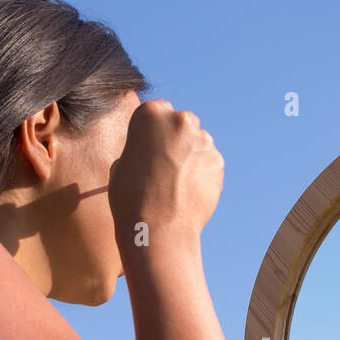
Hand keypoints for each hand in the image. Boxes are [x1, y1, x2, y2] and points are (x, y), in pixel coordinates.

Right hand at [108, 98, 223, 235]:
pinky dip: (203, 173)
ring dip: (191, 156)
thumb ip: (138, 149)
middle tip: (167, 165)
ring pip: (198, 143)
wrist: (159, 229)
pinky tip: (189, 191)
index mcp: (150, 113)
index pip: (157, 111)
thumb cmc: (131, 199)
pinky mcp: (218, 162)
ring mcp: (203, 140)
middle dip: (177, 139)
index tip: (153, 146)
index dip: (155, 131)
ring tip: (177, 183)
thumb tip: (147, 151)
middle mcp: (180, 120)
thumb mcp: (121, 165)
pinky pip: (210, 163)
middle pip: (182, 123)